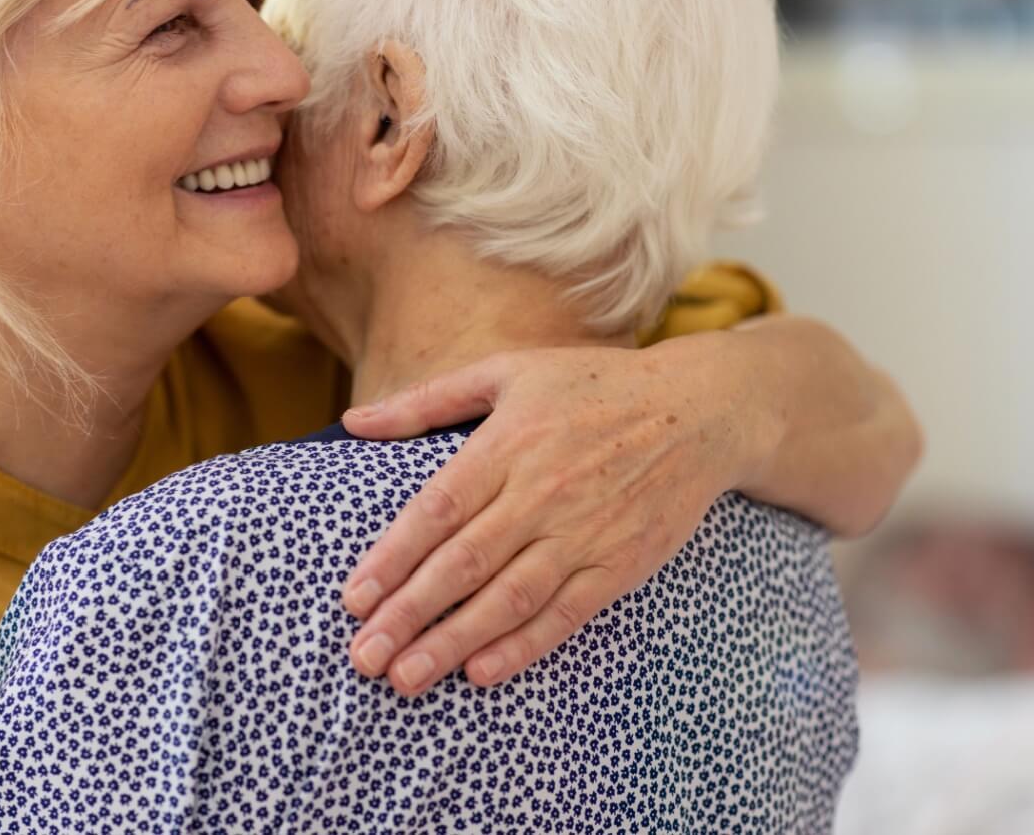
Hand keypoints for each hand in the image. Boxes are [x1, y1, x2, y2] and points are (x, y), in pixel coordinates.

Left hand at [340, 337, 777, 695]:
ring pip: (509, 598)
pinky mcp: (621, 564)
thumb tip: (352, 423)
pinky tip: (481, 671)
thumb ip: (425, 402)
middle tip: (364, 656)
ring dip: (455, 642)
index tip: (353, 598)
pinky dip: (523, 645)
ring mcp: (585, 532)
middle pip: (464, 563)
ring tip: (407, 678)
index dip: (393, 557)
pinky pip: (565, 614)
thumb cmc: (590, 385)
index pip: (438, 511)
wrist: (699, 409)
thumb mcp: (505, 372)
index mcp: (507, 444)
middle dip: (409, 614)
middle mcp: (542, 492)